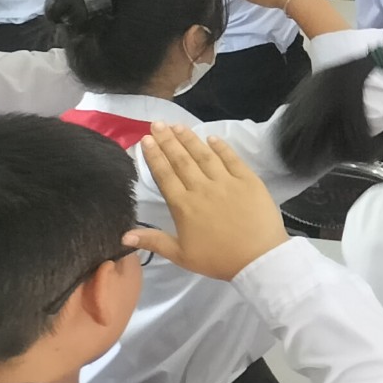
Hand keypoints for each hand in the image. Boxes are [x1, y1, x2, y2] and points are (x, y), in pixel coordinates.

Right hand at [127, 126, 287, 280]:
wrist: (258, 258)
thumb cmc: (218, 259)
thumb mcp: (180, 254)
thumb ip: (153, 241)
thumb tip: (123, 235)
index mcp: (184, 206)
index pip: (165, 175)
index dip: (155, 156)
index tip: (145, 139)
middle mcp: (202, 188)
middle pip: (182, 160)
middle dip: (168, 140)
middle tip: (157, 124)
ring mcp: (227, 182)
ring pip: (204, 155)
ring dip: (190, 139)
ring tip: (178, 125)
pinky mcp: (249, 180)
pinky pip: (232, 159)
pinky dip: (221, 147)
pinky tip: (212, 137)